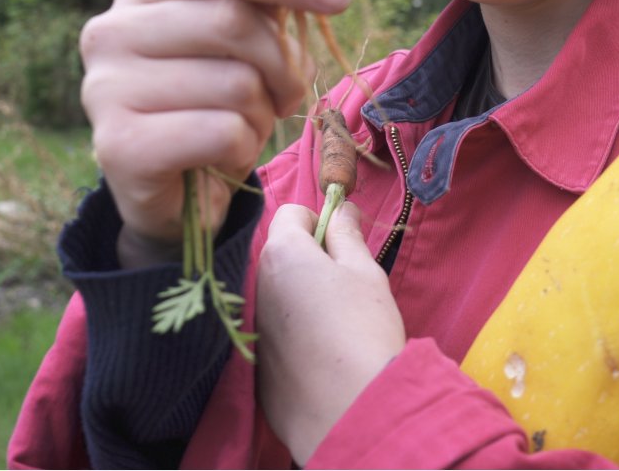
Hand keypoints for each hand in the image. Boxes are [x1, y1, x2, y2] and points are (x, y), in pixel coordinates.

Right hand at [78, 0, 352, 267]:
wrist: (173, 198)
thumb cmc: (213, 108)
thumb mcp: (243, 47)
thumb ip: (270, 4)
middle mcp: (111, 32)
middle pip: (232, 21)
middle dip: (282, 62)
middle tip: (286, 92)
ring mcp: (106, 88)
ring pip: (235, 82)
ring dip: (262, 112)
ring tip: (244, 126)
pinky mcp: (119, 145)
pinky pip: (223, 132)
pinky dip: (244, 147)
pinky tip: (224, 156)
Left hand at [257, 201, 405, 464]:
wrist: (350, 410)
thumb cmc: (363, 329)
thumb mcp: (365, 272)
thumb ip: (347, 234)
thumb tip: (342, 209)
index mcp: (283, 254)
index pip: (290, 212)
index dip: (319, 220)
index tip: (342, 244)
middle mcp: (256, 286)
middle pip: (281, 255)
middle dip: (310, 260)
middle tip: (346, 286)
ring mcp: (253, 327)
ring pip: (277, 296)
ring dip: (300, 297)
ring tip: (336, 325)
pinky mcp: (256, 365)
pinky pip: (275, 335)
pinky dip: (295, 337)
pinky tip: (322, 357)